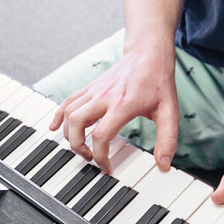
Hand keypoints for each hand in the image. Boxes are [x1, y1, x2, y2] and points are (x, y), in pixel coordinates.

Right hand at [50, 42, 178, 173]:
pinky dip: (58, 115)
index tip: (107, 168)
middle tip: (90, 158)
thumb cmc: (158, 83)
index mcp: (122, 104)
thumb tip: (163, 165)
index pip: (101, 135)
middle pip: (76, 123)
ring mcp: (94, 91)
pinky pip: (68, 102)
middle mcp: (103, 96)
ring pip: (69, 113)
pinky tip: (54, 127)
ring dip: (69, 134)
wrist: (148, 56)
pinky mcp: (90, 88)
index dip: (101, 157)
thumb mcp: (169, 113)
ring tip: (81, 147)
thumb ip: (167, 140)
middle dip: (78, 146)